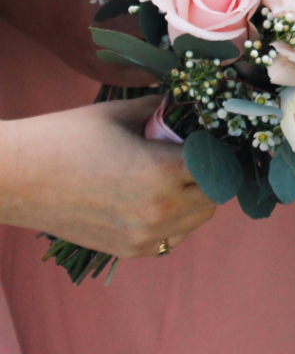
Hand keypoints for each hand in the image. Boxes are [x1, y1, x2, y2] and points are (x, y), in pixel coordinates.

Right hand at [0, 96, 214, 257]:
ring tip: (175, 176)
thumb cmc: (65, 137)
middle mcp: (158, 210)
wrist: (14, 177)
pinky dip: (175, 220)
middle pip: (213, 197)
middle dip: (209, 175)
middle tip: (194, 155)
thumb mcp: (120, 113)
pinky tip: (157, 198)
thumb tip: (186, 102)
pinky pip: (172, 238)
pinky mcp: (126, 251)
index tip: (209, 137)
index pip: (216, 165)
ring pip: (196, 220)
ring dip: (196, 198)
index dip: (216, 149)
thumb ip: (161, 109)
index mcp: (161, 172)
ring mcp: (142, 236)